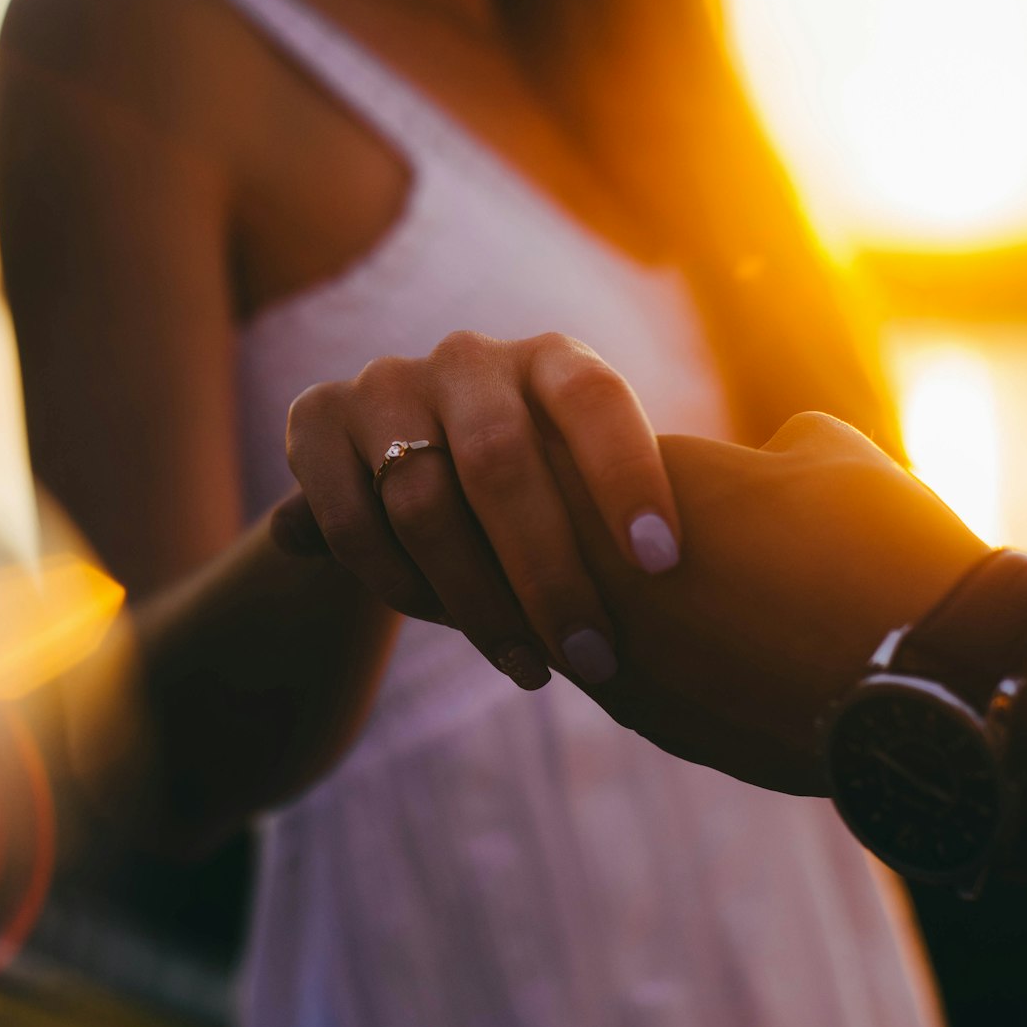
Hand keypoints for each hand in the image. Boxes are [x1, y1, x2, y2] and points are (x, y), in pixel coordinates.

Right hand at [272, 331, 680, 689]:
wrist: (399, 466)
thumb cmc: (533, 491)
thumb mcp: (580, 482)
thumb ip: (621, 515)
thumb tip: (710, 562)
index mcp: (548, 358)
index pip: (593, 398)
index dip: (627, 474)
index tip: (661, 563)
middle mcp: (467, 359)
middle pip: (499, 464)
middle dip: (549, 575)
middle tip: (594, 658)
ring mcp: (385, 384)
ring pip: (423, 505)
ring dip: (477, 601)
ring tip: (529, 668)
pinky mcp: (315, 420)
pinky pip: (355, 522)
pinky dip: (399, 586)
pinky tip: (443, 623)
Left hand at [549, 413, 989, 794]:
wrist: (935, 673)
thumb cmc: (887, 545)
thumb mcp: (827, 455)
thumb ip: (766, 451)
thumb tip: (765, 460)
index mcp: (639, 481)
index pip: (555, 451)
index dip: (568, 450)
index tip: (574, 447)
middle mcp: (606, 569)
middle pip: (530, 541)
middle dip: (550, 530)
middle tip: (573, 524)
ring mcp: (620, 653)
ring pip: (555, 620)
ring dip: (576, 603)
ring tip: (623, 591)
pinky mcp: (652, 719)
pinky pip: (612, 678)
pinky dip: (627, 659)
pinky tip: (666, 652)